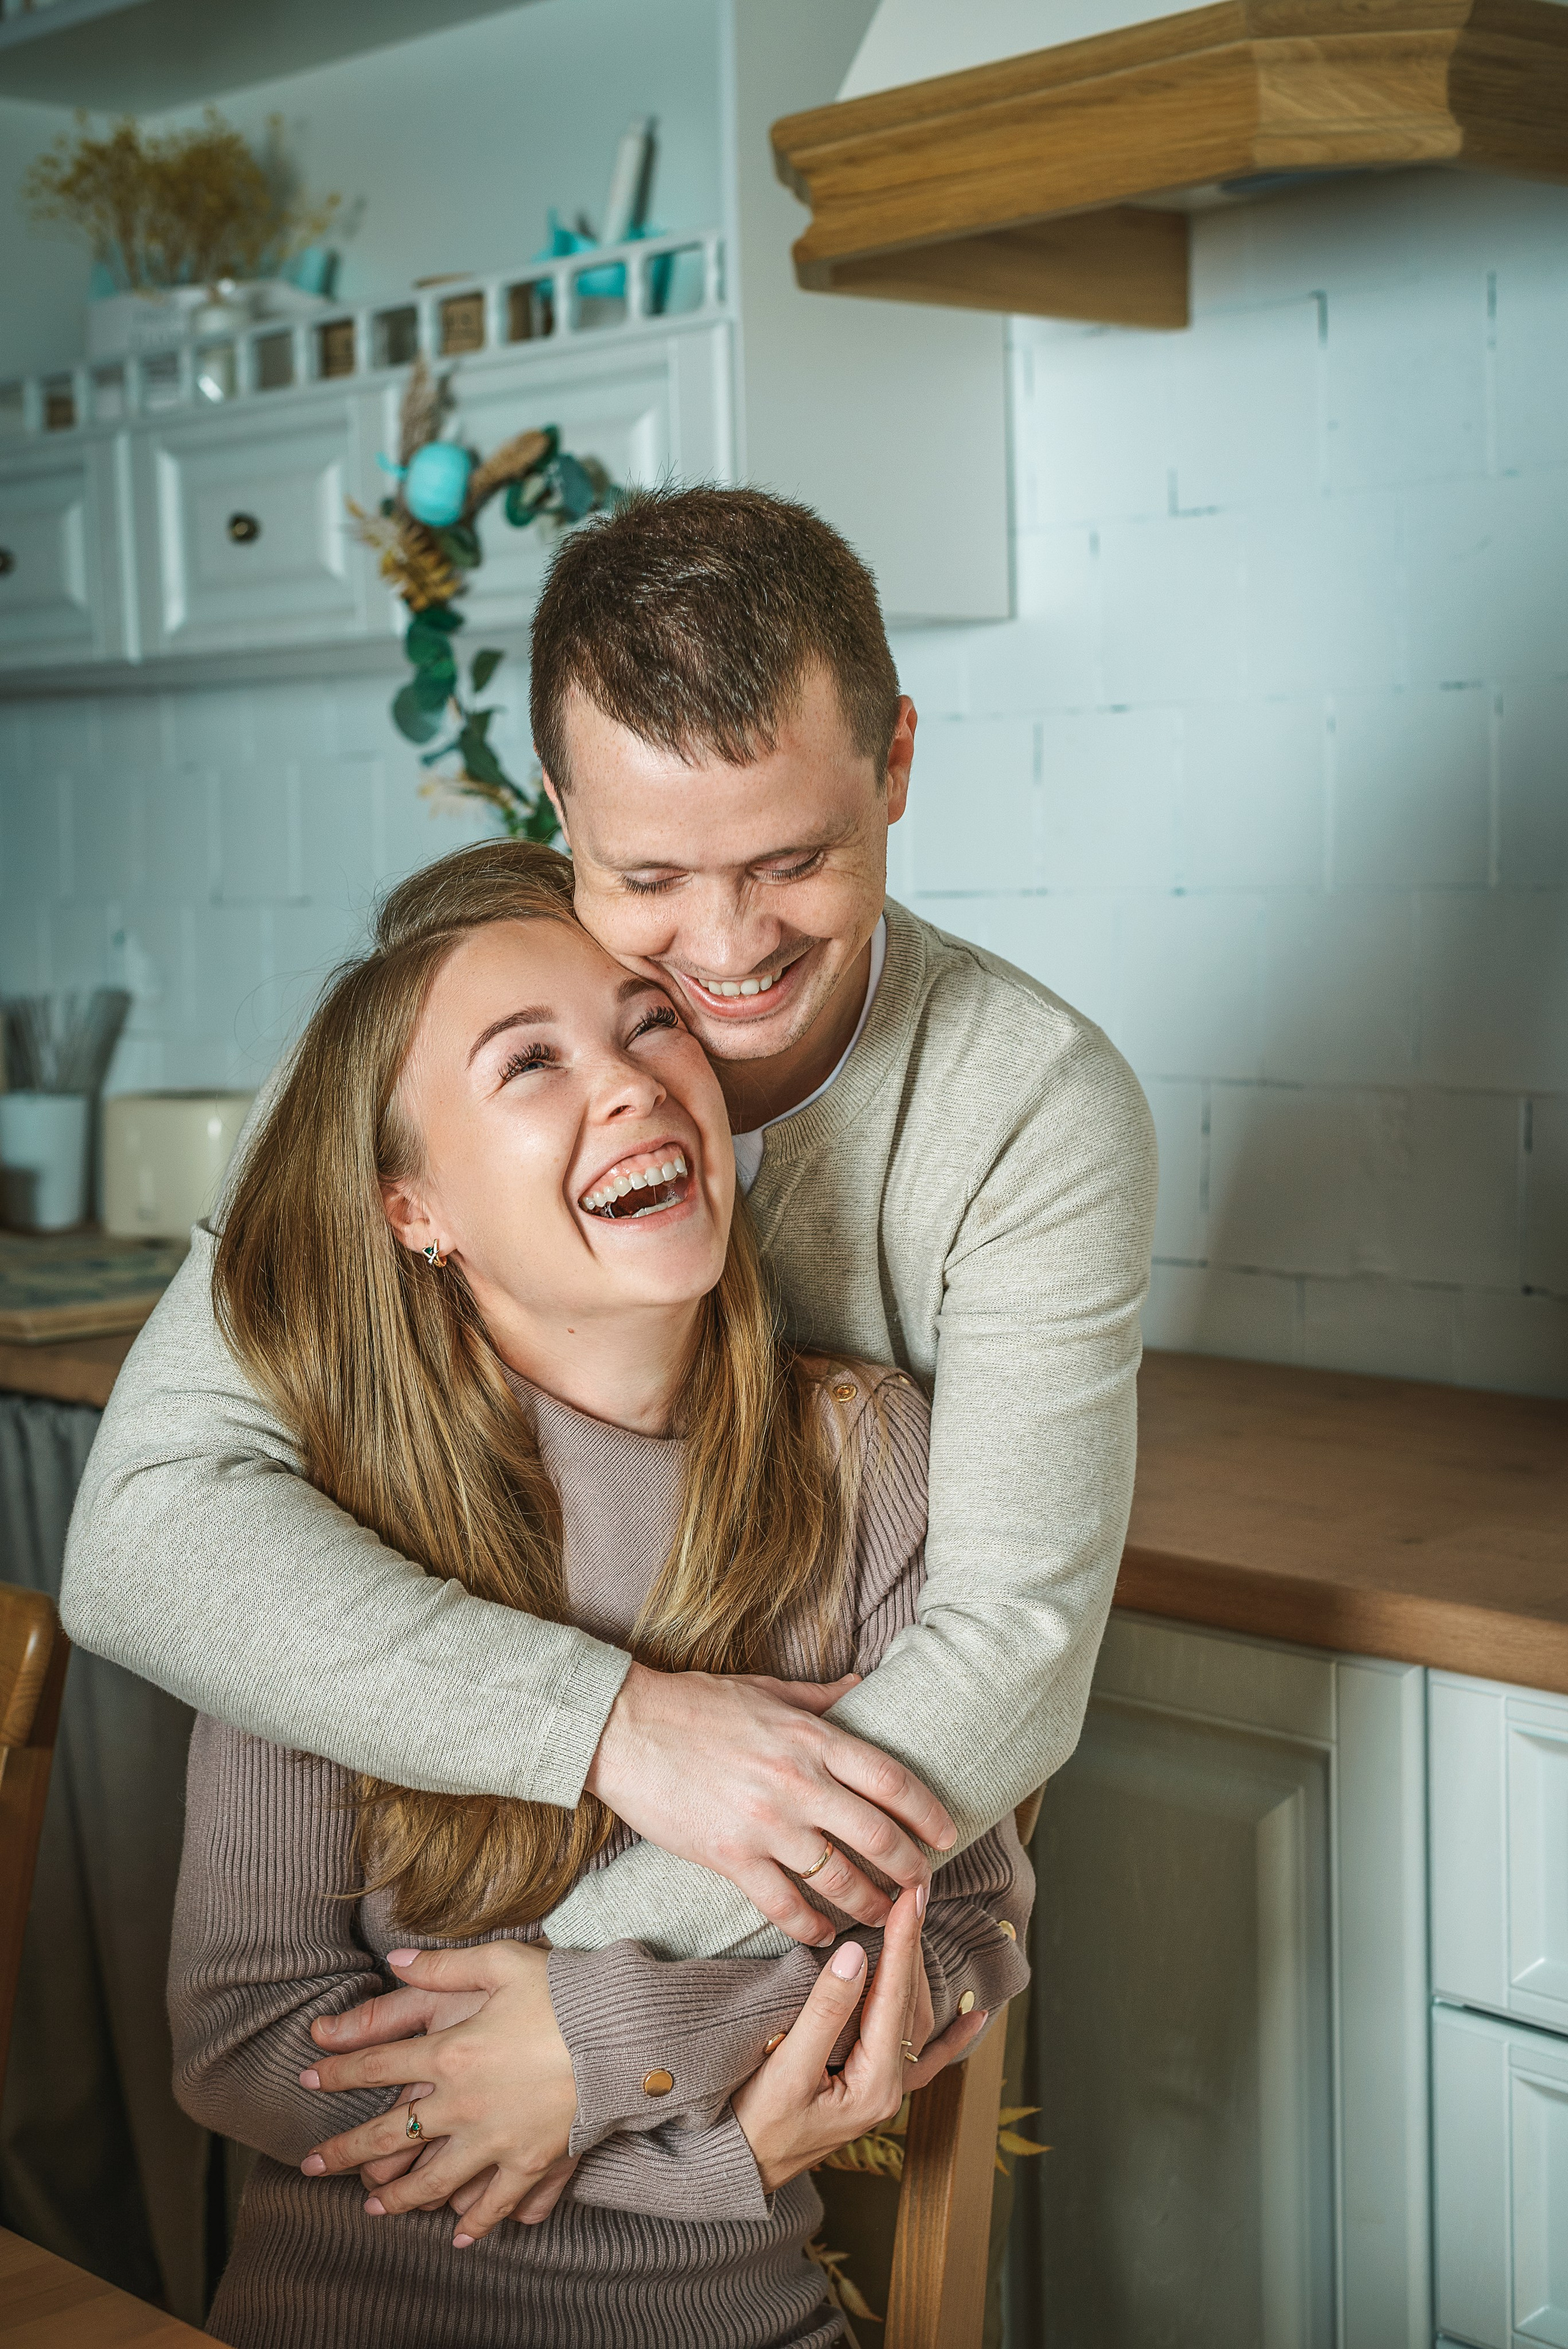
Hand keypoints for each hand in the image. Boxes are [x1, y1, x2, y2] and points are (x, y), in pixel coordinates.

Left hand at [298, 1943, 576, 2246]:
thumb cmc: (565, 1992)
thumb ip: (443, 1967)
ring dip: (398, 2198)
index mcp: (451, 2052)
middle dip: (344, 2153)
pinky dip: (474, 2224)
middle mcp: (462, 2104)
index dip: (337, 2072)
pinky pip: (494, 2203)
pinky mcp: (530, 2164)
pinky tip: (457, 2236)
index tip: (307, 2079)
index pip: (377, 2066)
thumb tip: (393, 1960)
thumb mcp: (501, 1962)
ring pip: (432, 2182)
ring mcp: (495, 2141)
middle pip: (389, 2136)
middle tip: (313, 2167)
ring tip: (373, 2209)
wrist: (624, 2035)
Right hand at [584, 1663, 956, 1943]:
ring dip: (869, 1903)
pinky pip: (784, 1905)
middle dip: (910, 1867)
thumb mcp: (766, 1689)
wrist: (624, 1727)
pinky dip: (811, 1926)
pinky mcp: (730, 1857)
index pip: (892, 1781)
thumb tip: (863, 1684)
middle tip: (924, 1886)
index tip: (946, 1834)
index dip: (928, 1812)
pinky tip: (825, 1933)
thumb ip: (820, 1697)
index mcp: (812, 1738)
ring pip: (839, 1878)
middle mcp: (798, 1783)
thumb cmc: (695, 1704)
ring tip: (883, 1915)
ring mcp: (766, 1824)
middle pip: (878, 1836)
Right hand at [731, 1888, 988, 2193]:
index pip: (894, 1998)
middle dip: (912, 1947)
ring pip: (916, 2022)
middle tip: (912, 1894)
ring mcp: (885, 2093)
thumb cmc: (756, 2125)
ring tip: (918, 1926)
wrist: (740, 2171)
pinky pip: (923, 2059)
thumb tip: (857, 1956)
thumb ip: (823, 2014)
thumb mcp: (785, 2070)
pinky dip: (952, 2035)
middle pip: (910, 2005)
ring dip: (919, 1973)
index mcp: (875, 2084)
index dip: (903, 1942)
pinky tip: (974, 2015)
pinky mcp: (873, 2093)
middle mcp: (890, 2089)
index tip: (909, 1897)